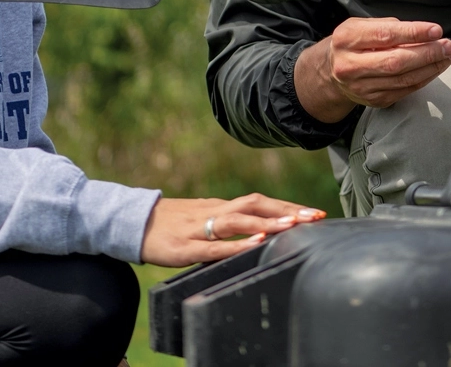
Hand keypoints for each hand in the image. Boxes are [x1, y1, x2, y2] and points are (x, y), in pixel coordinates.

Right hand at [139, 194, 324, 266]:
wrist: (135, 223)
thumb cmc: (173, 224)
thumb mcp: (204, 219)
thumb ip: (229, 222)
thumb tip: (259, 228)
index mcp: (222, 207)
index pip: (261, 202)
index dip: (288, 206)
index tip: (315, 213)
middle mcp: (216, 212)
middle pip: (256, 205)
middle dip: (287, 210)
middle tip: (315, 216)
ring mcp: (200, 228)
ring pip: (239, 220)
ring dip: (267, 221)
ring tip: (292, 224)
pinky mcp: (185, 247)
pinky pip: (214, 246)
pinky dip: (237, 244)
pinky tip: (255, 243)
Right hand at [294, 16, 450, 122]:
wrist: (328, 73)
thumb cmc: (350, 44)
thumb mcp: (359, 25)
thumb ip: (386, 25)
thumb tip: (421, 31)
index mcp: (347, 39)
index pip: (385, 36)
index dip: (414, 33)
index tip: (436, 30)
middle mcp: (351, 65)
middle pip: (397, 61)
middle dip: (428, 53)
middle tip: (449, 46)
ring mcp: (362, 87)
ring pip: (404, 79)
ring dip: (432, 67)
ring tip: (448, 55)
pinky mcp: (374, 100)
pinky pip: (405, 90)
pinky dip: (424, 78)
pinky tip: (436, 68)